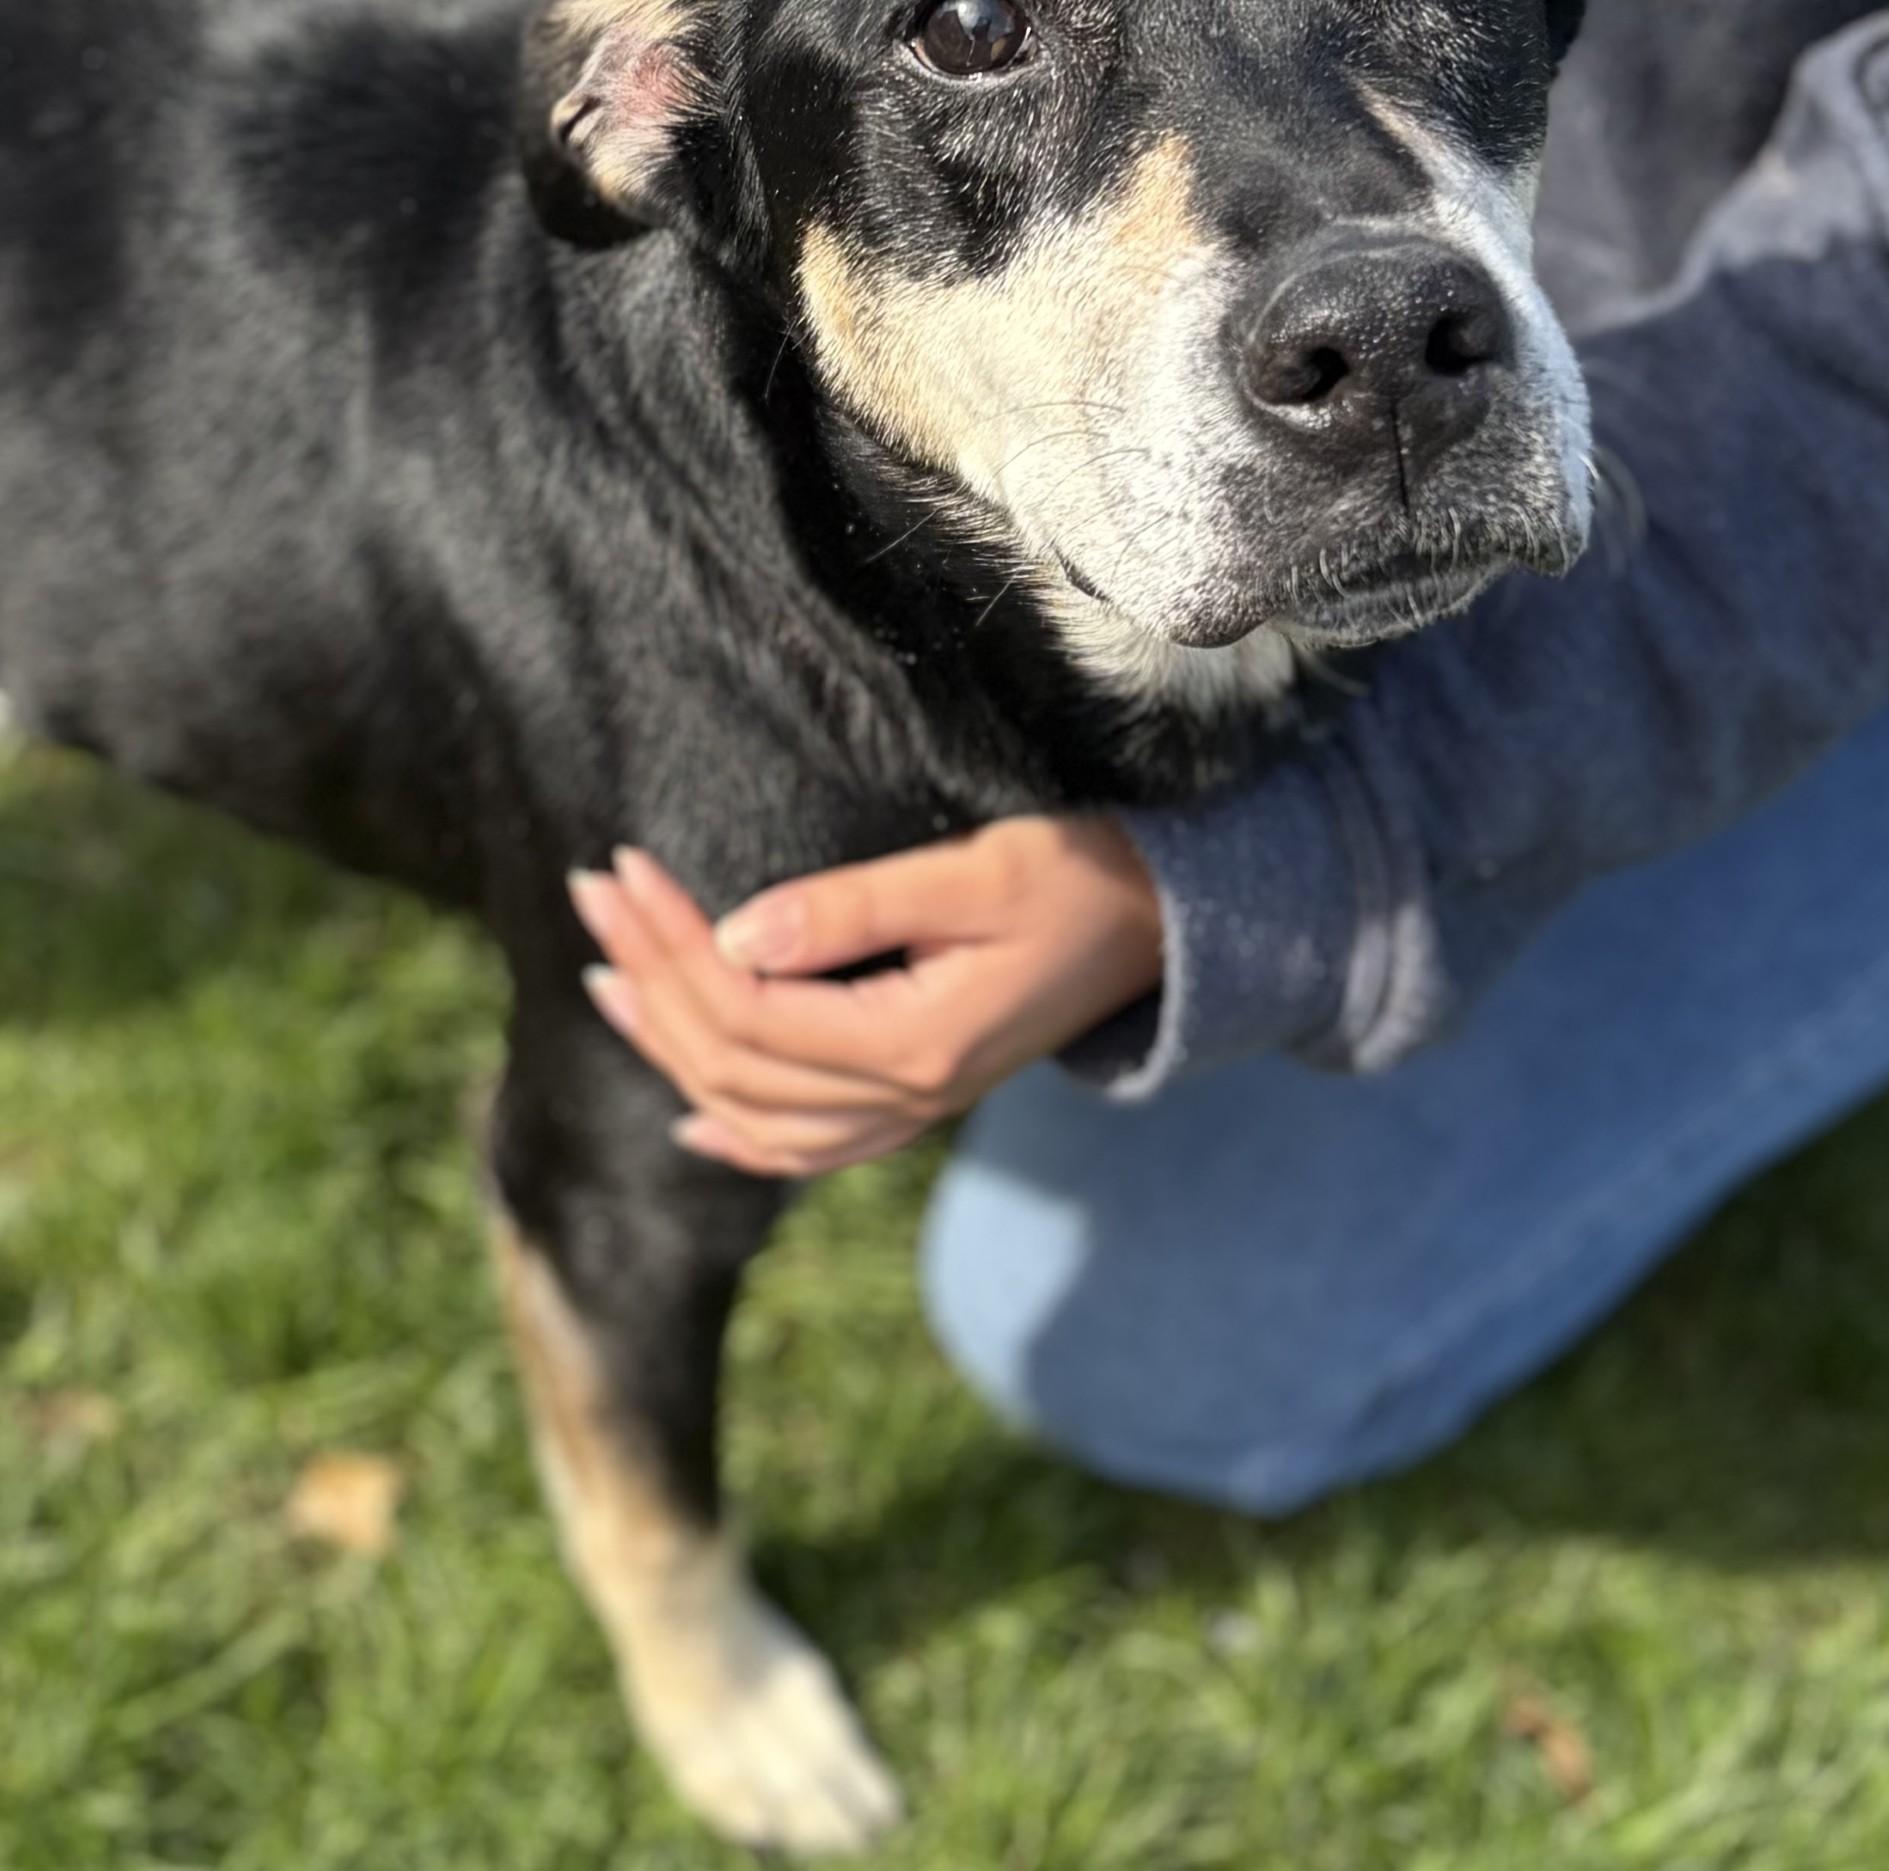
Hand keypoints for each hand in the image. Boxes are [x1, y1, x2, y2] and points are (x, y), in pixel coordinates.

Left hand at [567, 817, 1163, 1176]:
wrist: (1167, 927)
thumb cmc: (1080, 880)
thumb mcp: (976, 873)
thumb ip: (855, 907)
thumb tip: (735, 931)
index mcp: (916, 1046)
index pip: (749, 1009)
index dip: (671, 943)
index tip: (624, 867)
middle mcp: (905, 1099)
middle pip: (732, 1063)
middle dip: (651, 976)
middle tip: (594, 891)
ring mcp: (910, 1112)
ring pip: (752, 1113)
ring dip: (669, 1047)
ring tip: (605, 976)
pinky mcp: (916, 1100)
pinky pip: (806, 1147)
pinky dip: (736, 1133)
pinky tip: (688, 1114)